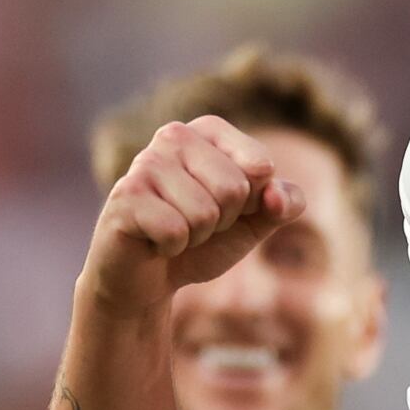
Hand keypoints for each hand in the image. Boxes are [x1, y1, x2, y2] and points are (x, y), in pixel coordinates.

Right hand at [82, 116, 306, 309]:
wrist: (150, 278)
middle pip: (233, 189)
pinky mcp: (124, 196)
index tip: (225, 208)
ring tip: (174, 230)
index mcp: (208, 130)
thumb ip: (284, 203)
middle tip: (195, 223)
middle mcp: (174, 135)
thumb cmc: (203, 240)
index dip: (251, 202)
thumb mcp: (256, 221)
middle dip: (222, 221)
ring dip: (195, 236)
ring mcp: (145, 163)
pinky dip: (172, 247)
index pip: (260, 166)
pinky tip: (154, 240)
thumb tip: (275, 194)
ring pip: (204, 213)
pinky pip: (175, 231)